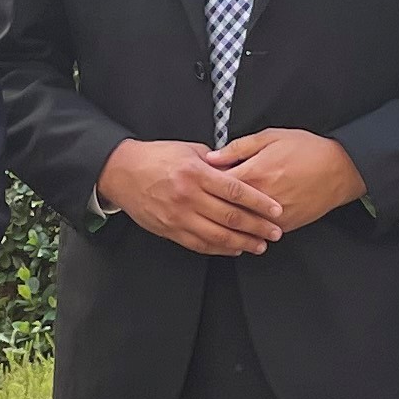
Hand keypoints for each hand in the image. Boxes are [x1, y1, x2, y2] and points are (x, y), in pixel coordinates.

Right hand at [101, 138, 283, 256]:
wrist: (122, 172)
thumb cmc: (156, 157)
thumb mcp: (188, 150)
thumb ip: (215, 161)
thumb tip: (240, 170)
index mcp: (196, 173)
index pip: (236, 191)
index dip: (260, 203)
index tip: (276, 210)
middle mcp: (188, 196)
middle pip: (231, 217)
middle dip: (258, 227)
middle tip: (275, 232)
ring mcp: (178, 216)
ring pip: (217, 236)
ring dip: (243, 243)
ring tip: (259, 245)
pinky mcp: (170, 230)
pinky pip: (200, 244)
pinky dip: (220, 249)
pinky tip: (234, 248)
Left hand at [208, 128, 365, 229]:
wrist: (340, 169)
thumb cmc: (307, 149)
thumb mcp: (270, 137)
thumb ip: (238, 148)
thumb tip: (211, 157)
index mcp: (253, 173)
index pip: (215, 184)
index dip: (202, 182)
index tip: (195, 180)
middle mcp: (260, 198)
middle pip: (223, 208)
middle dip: (208, 204)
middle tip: (198, 201)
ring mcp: (272, 216)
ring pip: (238, 226)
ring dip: (224, 222)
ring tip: (212, 216)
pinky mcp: (284, 226)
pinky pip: (257, 234)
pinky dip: (245, 231)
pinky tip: (237, 226)